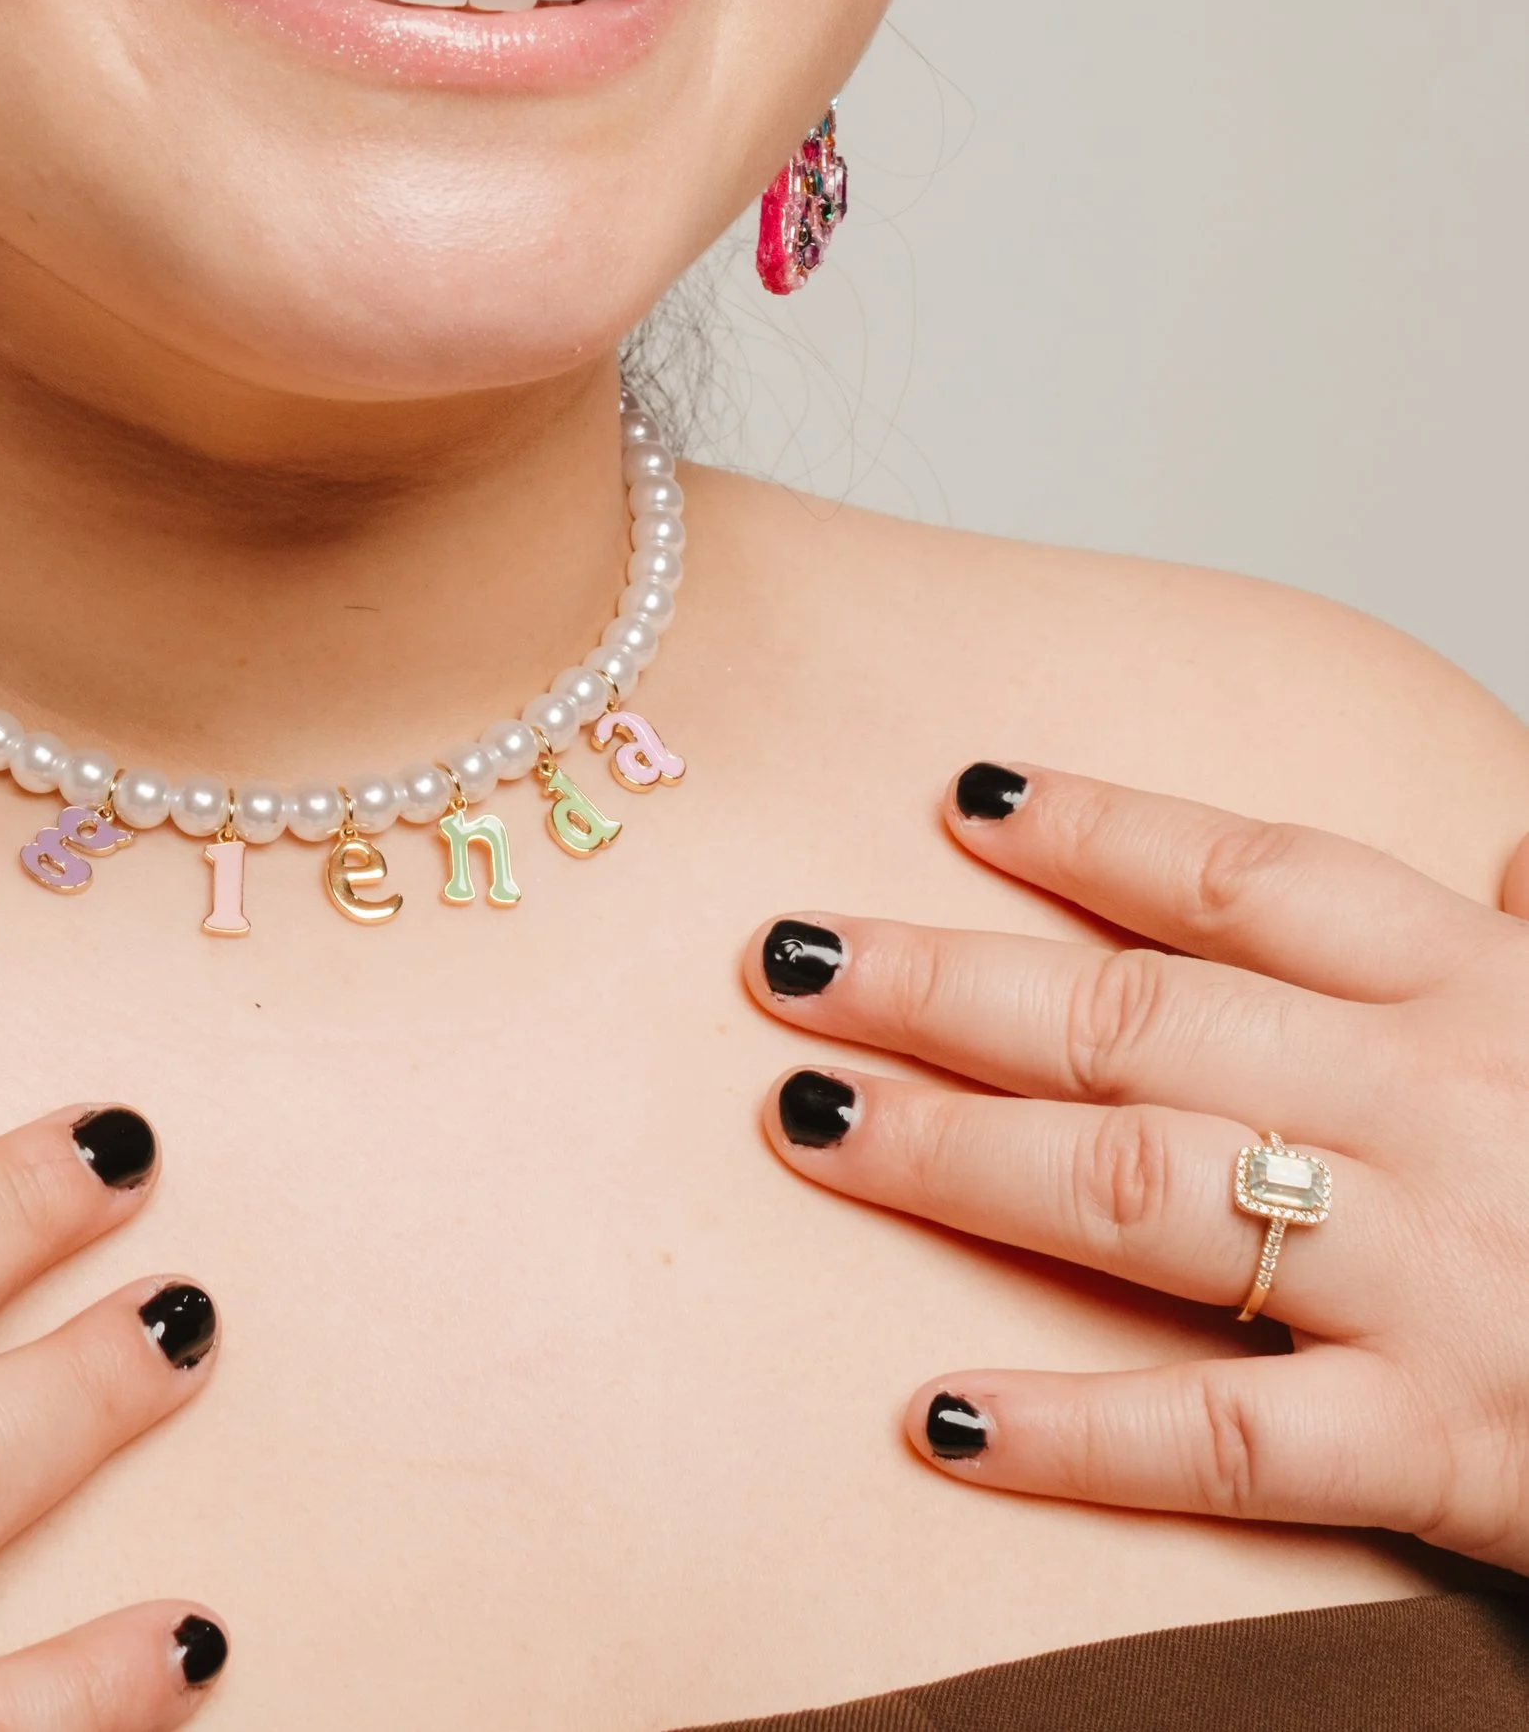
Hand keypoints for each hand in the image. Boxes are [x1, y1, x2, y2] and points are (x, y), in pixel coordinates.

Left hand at [744, 768, 1528, 1571]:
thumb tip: (1504, 844)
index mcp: (1481, 988)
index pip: (1253, 875)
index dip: (1099, 826)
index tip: (957, 791)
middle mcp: (1436, 1104)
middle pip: (1142, 1017)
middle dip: (946, 981)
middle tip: (783, 956)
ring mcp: (1432, 1276)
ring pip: (1144, 1191)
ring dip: (958, 1154)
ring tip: (808, 1124)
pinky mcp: (1450, 1448)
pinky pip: (1225, 1441)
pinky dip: (1072, 1431)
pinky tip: (933, 1413)